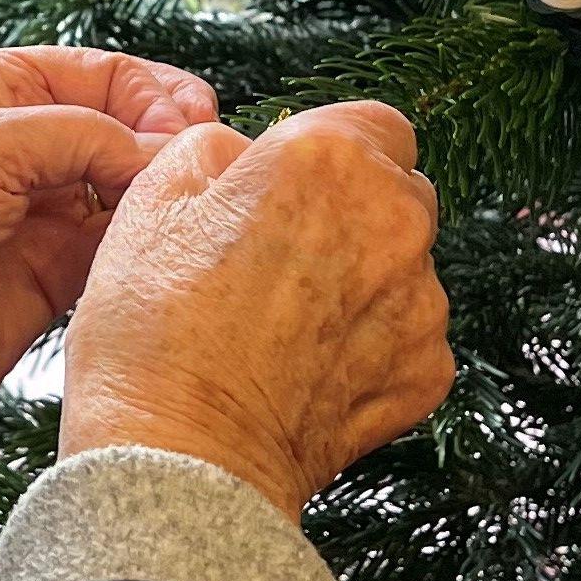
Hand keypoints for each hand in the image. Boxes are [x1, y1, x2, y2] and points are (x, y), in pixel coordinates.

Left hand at [0, 50, 222, 505]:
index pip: (98, 69)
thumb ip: (78, 132)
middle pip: (125, 119)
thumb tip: (163, 147)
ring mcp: (43, 204)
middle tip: (203, 158)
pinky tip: (167, 239)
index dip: (150, 93)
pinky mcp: (62, 265)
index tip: (187, 127)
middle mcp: (18, 138)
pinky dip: (152, 233)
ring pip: (133, 179)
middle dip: (168, 134)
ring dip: (165, 186)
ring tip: (192, 201)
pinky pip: (127, 237)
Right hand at [58, 101, 453, 524]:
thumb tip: (244, 153)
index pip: (373, 120)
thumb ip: (215, 146)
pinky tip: (306, 364)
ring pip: (404, 266)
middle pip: (397, 191)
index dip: (329, 146)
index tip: (292, 178)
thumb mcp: (152, 197)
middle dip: (350, 210)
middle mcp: (394, 220)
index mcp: (331, 159)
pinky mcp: (427, 371)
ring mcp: (420, 302)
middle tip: (275, 252)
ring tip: (282, 320)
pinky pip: (408, 335)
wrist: (181, 459)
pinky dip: (370, 344)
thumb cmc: (156, 333)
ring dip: (361, 279)